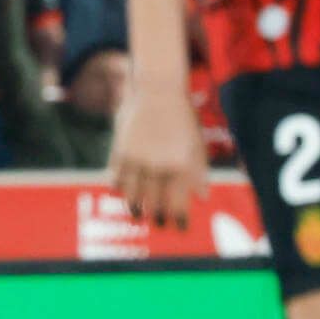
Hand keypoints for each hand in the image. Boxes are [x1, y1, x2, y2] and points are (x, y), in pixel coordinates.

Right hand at [109, 82, 207, 229]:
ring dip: (135, 206)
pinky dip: (118, 187)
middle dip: (157, 215)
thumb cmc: (182, 116)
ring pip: (133, 193)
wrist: (157, 90)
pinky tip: (121, 193)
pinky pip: (116, 176)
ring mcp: (136, 159)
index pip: (178, 201)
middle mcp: (157, 165)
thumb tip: (203, 197)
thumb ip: (199, 171)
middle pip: (154, 201)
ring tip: (138, 214)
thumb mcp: (197, 143)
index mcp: (180, 165)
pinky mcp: (120, 150)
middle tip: (159, 223)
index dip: (178, 217)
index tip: (179, 227)